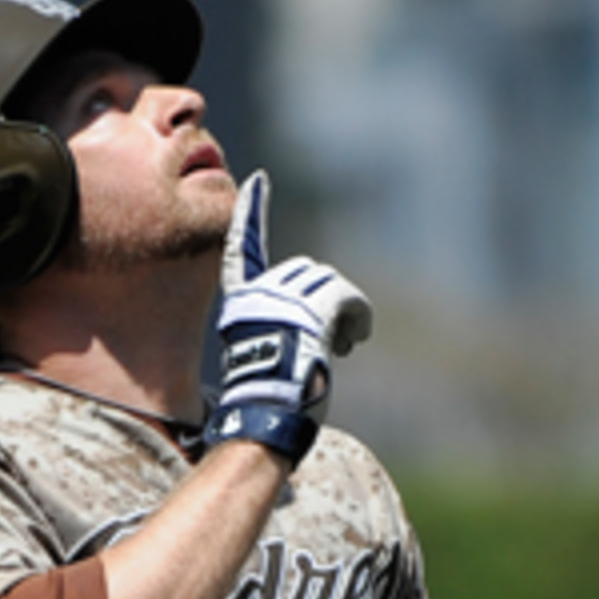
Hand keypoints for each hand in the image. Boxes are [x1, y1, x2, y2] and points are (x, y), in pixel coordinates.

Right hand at [203, 170, 372, 466]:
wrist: (268, 416)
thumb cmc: (267, 399)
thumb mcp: (263, 354)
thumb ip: (279, 326)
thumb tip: (320, 326)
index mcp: (240, 304)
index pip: (241, 251)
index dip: (249, 215)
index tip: (257, 181)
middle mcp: (258, 295)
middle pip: (306, 272)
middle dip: (326, 301)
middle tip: (337, 338)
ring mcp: (284, 301)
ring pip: (329, 284)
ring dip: (344, 313)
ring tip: (344, 345)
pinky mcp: (313, 311)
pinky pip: (347, 299)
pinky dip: (358, 318)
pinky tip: (356, 341)